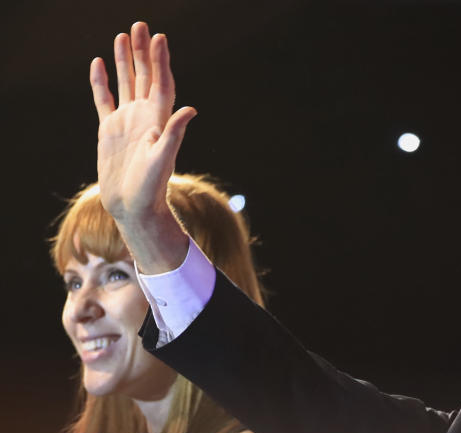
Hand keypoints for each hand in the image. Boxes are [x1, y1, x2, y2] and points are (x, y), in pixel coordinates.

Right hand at [89, 22, 194, 271]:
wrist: (133, 207)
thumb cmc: (151, 187)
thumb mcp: (163, 158)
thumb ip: (175, 133)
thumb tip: (191, 110)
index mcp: (158, 120)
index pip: (161, 83)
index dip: (161, 61)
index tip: (161, 38)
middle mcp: (144, 117)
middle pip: (144, 76)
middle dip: (143, 52)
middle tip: (141, 25)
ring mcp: (126, 122)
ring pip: (125, 83)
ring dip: (124, 60)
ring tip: (123, 36)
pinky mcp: (110, 130)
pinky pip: (104, 99)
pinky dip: (101, 82)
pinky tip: (98, 63)